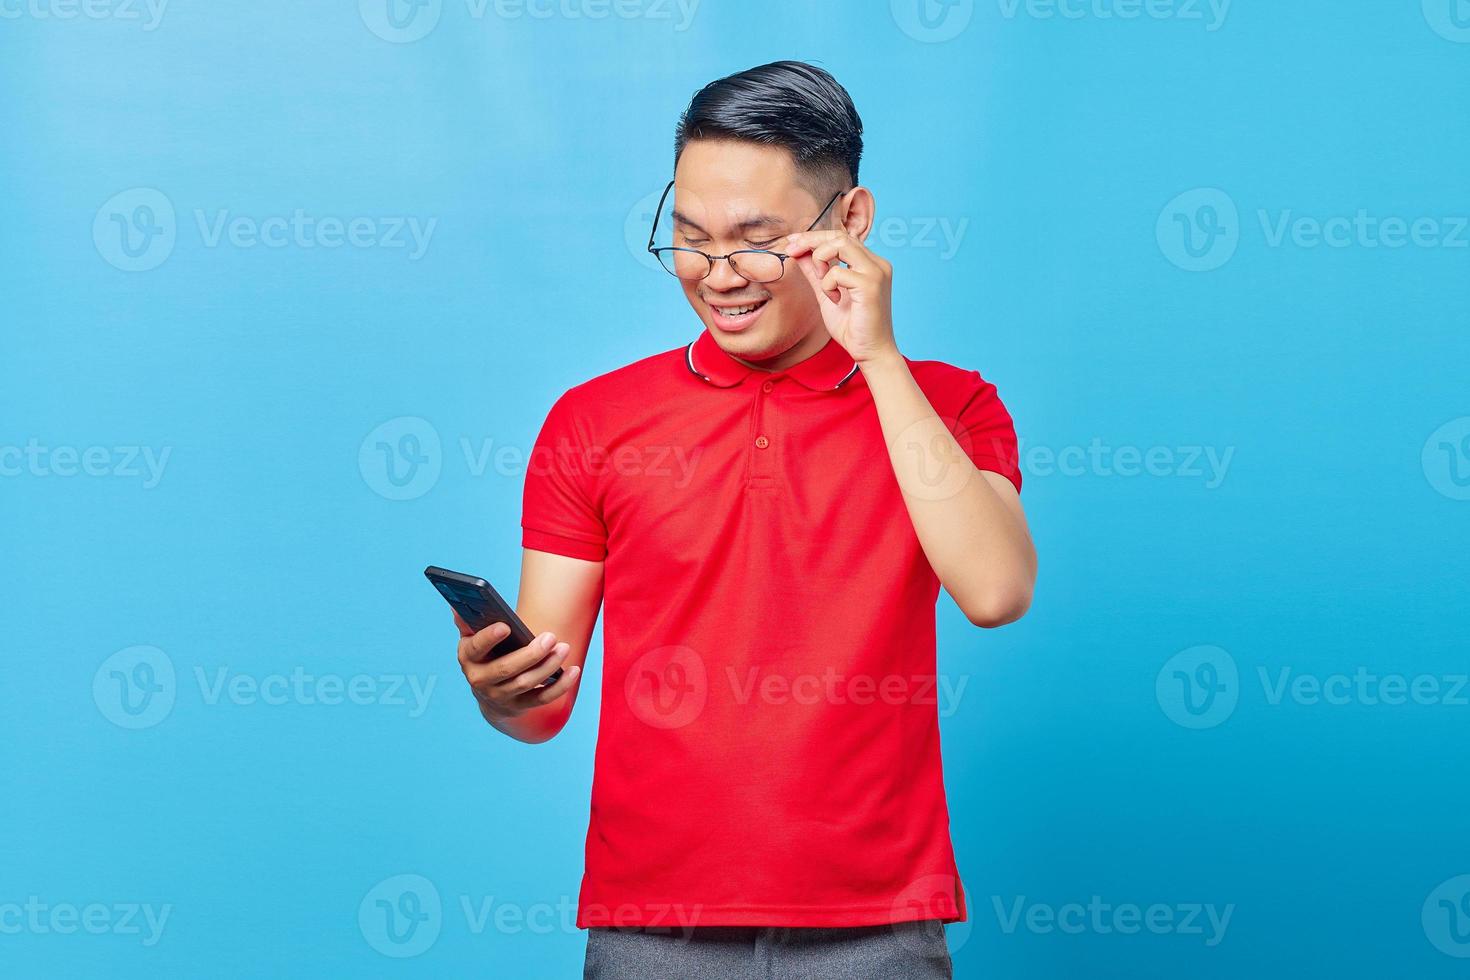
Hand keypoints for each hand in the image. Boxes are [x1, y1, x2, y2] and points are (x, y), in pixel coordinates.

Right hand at [454, 610, 578, 719]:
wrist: (488, 692)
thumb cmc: (484, 654)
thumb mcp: (472, 638)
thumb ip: (468, 622)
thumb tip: (458, 606)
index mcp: (468, 658)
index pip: (476, 648)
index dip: (489, 638)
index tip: (506, 625)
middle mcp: (480, 680)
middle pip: (505, 668)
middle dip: (530, 653)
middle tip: (551, 637)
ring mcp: (500, 696)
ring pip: (525, 683)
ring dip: (547, 666)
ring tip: (564, 648)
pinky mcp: (519, 706)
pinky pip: (542, 698)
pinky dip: (560, 686)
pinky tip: (574, 671)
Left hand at [783, 229, 898, 364]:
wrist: (870, 352)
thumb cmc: (852, 327)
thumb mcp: (827, 294)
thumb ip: (815, 273)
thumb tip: (798, 252)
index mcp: (869, 264)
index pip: (840, 238)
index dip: (814, 237)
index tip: (792, 242)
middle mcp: (876, 263)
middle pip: (839, 236)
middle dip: (811, 240)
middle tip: (791, 250)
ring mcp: (876, 272)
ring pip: (841, 244)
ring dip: (820, 258)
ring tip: (820, 280)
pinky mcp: (871, 285)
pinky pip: (838, 272)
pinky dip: (828, 285)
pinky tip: (835, 300)